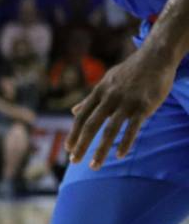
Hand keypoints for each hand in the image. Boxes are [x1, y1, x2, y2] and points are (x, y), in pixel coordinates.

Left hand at [69, 45, 176, 167]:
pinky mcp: (144, 106)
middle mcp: (109, 98)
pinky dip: (125, 143)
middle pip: (91, 125)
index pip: (82, 116)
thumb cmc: (130, 72)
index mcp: (99, 92)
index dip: (74, 133)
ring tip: (95, 166)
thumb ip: (91, 99)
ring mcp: (126, 102)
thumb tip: (74, 111)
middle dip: (81, 144)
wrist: (154, 58)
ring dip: (101, 150)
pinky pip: (132, 128)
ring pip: (110, 130)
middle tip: (73, 161)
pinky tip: (119, 156)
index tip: (68, 148)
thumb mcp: (106, 82)